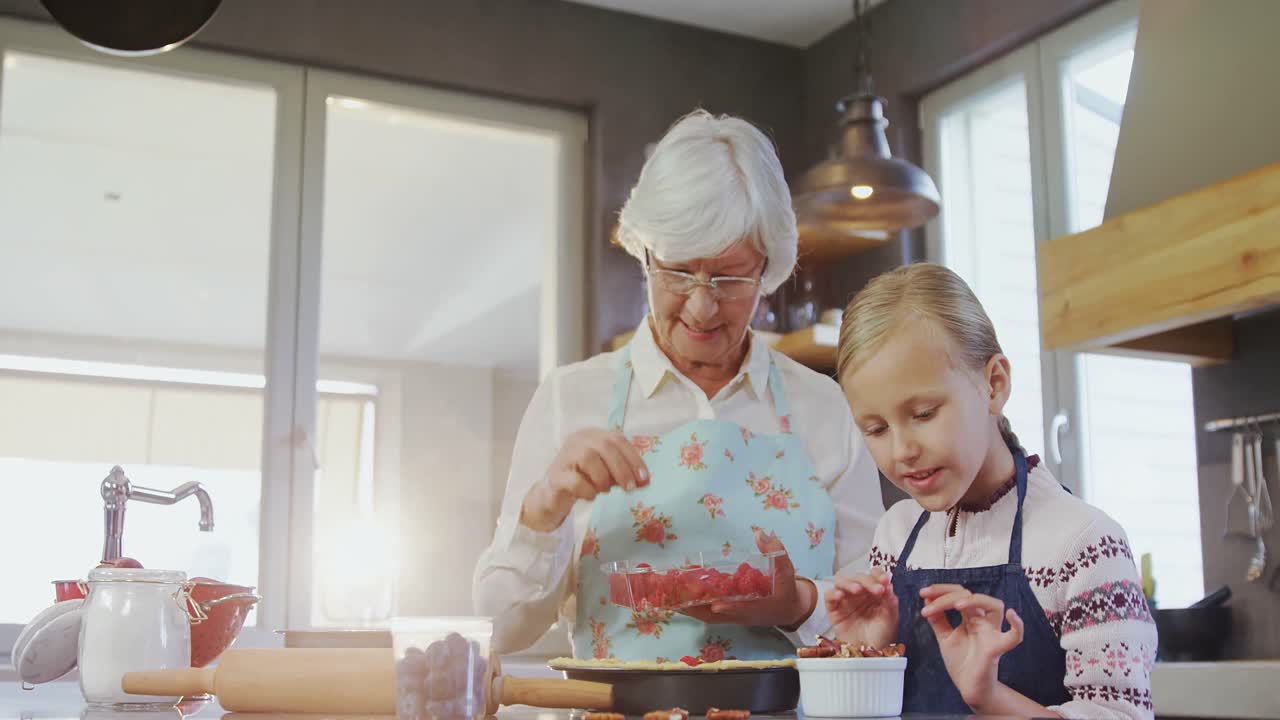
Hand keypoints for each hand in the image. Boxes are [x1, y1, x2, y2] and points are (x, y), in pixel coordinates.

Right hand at [520, 428, 649, 532]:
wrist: (553, 496)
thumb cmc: (584, 479)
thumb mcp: (607, 473)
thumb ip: (624, 472)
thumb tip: (645, 481)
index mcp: (593, 435)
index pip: (618, 439)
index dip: (634, 459)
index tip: (645, 479)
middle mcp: (578, 440)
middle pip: (605, 446)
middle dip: (622, 469)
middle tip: (630, 488)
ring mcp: (564, 456)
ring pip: (589, 458)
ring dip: (603, 478)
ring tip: (604, 490)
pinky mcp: (555, 475)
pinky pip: (575, 480)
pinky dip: (588, 490)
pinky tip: (591, 496)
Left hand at [681, 530, 814, 629]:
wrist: (789, 610)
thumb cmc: (787, 592)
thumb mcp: (787, 572)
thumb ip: (776, 553)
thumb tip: (762, 534)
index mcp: (759, 608)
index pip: (742, 609)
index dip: (729, 608)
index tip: (716, 605)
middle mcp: (741, 615)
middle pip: (714, 616)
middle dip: (694, 608)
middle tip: (673, 598)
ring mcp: (732, 616)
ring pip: (706, 615)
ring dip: (687, 607)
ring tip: (666, 596)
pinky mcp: (726, 613)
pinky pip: (705, 611)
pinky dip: (691, 604)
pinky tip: (677, 592)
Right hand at [823, 568, 897, 647]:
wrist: (870, 655)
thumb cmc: (880, 637)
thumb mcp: (891, 618)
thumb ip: (890, 600)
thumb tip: (888, 584)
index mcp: (874, 593)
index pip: (874, 575)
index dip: (878, 574)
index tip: (885, 579)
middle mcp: (860, 594)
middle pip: (859, 577)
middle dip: (868, 581)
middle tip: (877, 590)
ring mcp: (846, 600)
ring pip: (841, 581)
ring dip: (849, 583)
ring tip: (857, 590)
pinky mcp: (834, 610)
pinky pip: (829, 596)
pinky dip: (833, 593)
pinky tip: (841, 596)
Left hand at [919, 585, 1023, 709]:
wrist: (968, 688)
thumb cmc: (962, 662)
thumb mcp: (945, 636)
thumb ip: (937, 618)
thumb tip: (927, 597)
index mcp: (970, 618)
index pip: (959, 594)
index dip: (941, 590)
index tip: (922, 593)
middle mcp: (983, 622)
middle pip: (971, 596)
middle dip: (948, 595)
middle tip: (928, 603)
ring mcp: (991, 634)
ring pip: (995, 606)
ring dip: (975, 600)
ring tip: (956, 606)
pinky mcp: (996, 649)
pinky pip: (1014, 637)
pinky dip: (1017, 626)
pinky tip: (1011, 614)